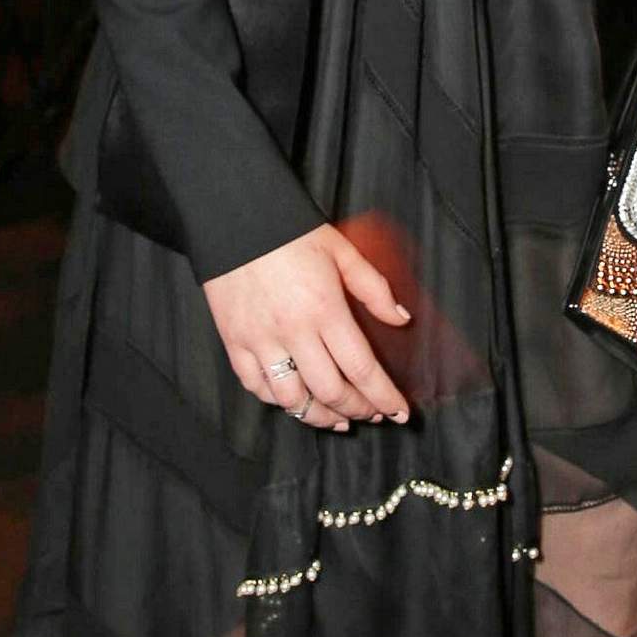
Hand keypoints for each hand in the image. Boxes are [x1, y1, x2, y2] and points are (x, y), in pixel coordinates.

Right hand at [203, 222, 412, 430]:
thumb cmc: (291, 232)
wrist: (236, 217)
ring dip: (319, 416)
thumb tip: (401, 319)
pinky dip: (278, 401)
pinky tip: (296, 400)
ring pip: (291, 399)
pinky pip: (256, 386)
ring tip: (337, 419)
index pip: (361, 369)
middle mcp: (293, 332)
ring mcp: (260, 340)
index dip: (384, 397)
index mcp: (325, 309)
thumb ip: (374, 288)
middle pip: (330, 391)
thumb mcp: (343, 251)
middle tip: (371, 413)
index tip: (399, 413)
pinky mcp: (235, 342)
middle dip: (357, 410)